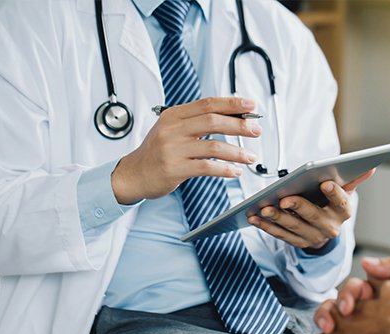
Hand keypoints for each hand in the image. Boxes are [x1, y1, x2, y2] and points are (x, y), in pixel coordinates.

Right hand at [111, 97, 261, 203]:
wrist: (133, 174)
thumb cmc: (157, 152)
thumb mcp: (171, 129)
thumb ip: (195, 122)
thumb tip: (231, 117)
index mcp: (173, 115)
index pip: (207, 104)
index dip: (231, 103)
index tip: (250, 105)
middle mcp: (172, 129)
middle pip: (213, 121)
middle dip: (240, 124)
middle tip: (256, 130)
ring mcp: (173, 149)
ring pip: (214, 146)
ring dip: (237, 152)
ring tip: (250, 157)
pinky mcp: (175, 169)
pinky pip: (207, 167)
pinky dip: (225, 169)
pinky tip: (235, 171)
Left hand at [247, 169, 374, 248]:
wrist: (326, 231)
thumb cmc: (331, 205)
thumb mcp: (343, 193)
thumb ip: (353, 179)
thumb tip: (370, 166)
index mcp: (342, 211)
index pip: (340, 202)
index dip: (334, 193)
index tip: (325, 182)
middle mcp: (329, 227)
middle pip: (312, 215)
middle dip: (297, 207)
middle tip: (284, 199)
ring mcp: (312, 237)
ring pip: (293, 227)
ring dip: (276, 218)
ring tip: (263, 208)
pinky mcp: (297, 242)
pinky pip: (280, 235)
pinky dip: (266, 226)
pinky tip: (254, 217)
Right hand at [313, 279, 389, 333]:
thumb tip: (365, 261)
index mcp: (376, 290)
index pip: (351, 287)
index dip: (345, 295)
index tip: (347, 308)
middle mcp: (367, 307)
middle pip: (337, 305)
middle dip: (326, 311)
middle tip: (327, 323)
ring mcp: (364, 325)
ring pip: (336, 323)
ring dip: (325, 327)